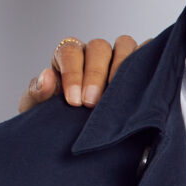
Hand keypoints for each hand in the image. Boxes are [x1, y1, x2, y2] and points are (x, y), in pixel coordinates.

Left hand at [21, 35, 139, 112]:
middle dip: (96, 74)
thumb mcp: (39, 110)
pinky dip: (148, 63)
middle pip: (98, 48)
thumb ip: (37, 93)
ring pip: (125, 45)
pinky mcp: (140, 65)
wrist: (78, 140)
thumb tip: (46, 77)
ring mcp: (119, 57)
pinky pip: (147, 53)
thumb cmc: (57, 119)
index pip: (69, 52)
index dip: (72, 73)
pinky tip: (143, 87)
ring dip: (123, 67)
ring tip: (118, 96)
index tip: (73, 100)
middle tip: (91, 103)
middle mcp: (94, 54)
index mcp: (68, 58)